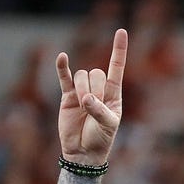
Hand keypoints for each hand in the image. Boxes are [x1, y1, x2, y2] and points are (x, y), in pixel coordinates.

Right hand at [56, 28, 127, 164]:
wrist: (82, 153)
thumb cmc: (101, 140)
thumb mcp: (107, 126)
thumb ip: (99, 110)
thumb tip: (85, 98)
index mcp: (114, 95)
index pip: (116, 68)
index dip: (119, 50)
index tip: (121, 31)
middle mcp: (99, 90)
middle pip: (96, 73)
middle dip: (95, 88)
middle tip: (93, 105)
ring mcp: (82, 91)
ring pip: (82, 76)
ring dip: (82, 88)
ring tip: (83, 106)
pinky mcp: (67, 96)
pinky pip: (64, 77)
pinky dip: (62, 67)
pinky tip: (61, 57)